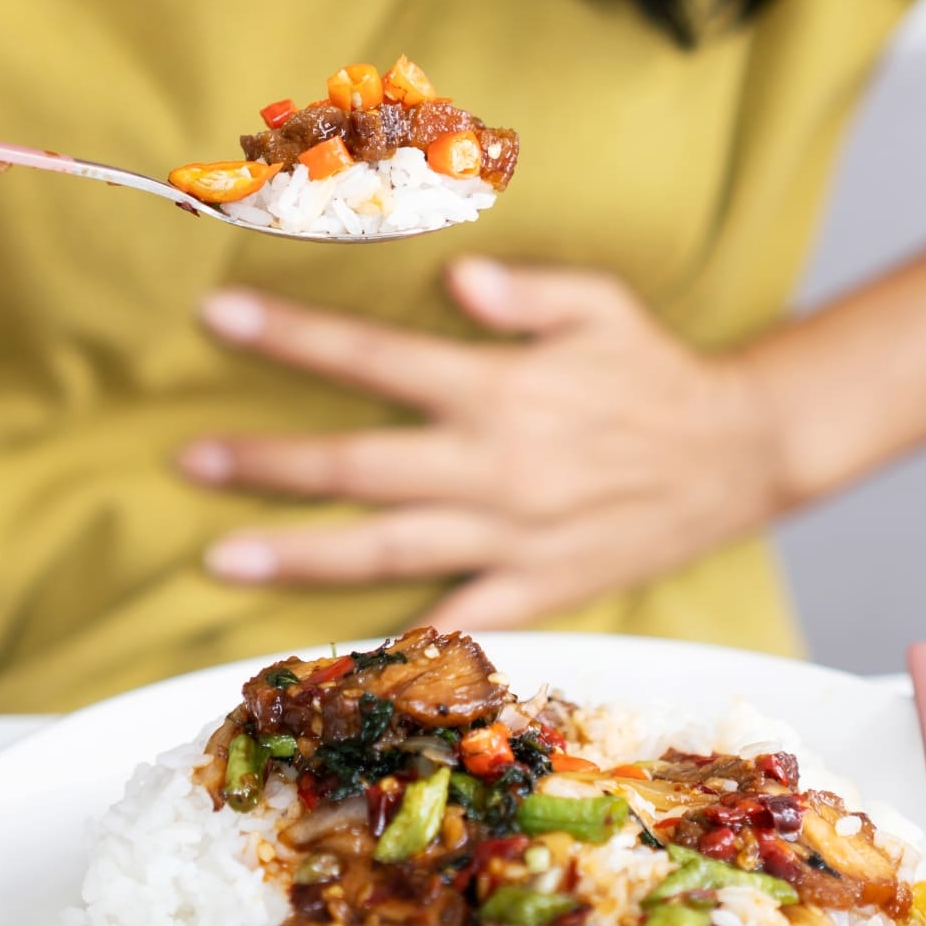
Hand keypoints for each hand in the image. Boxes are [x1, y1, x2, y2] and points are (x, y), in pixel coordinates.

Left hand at [179, 258, 785, 630]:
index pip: (375, 359)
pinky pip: (455, 621)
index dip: (293, 336)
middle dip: (266, 464)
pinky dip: (395, 641)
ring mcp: (511, 537)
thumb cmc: (655, 371)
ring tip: (219, 557)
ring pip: (386, 551)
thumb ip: (525, 291)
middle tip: (186, 462)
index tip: (218, 319)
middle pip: (358, 467)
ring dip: (298, 554)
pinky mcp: (537, 590)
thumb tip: (453, 277)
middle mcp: (494, 467)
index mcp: (499, 390)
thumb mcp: (601, 305)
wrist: (739, 456)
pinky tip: (330, 649)